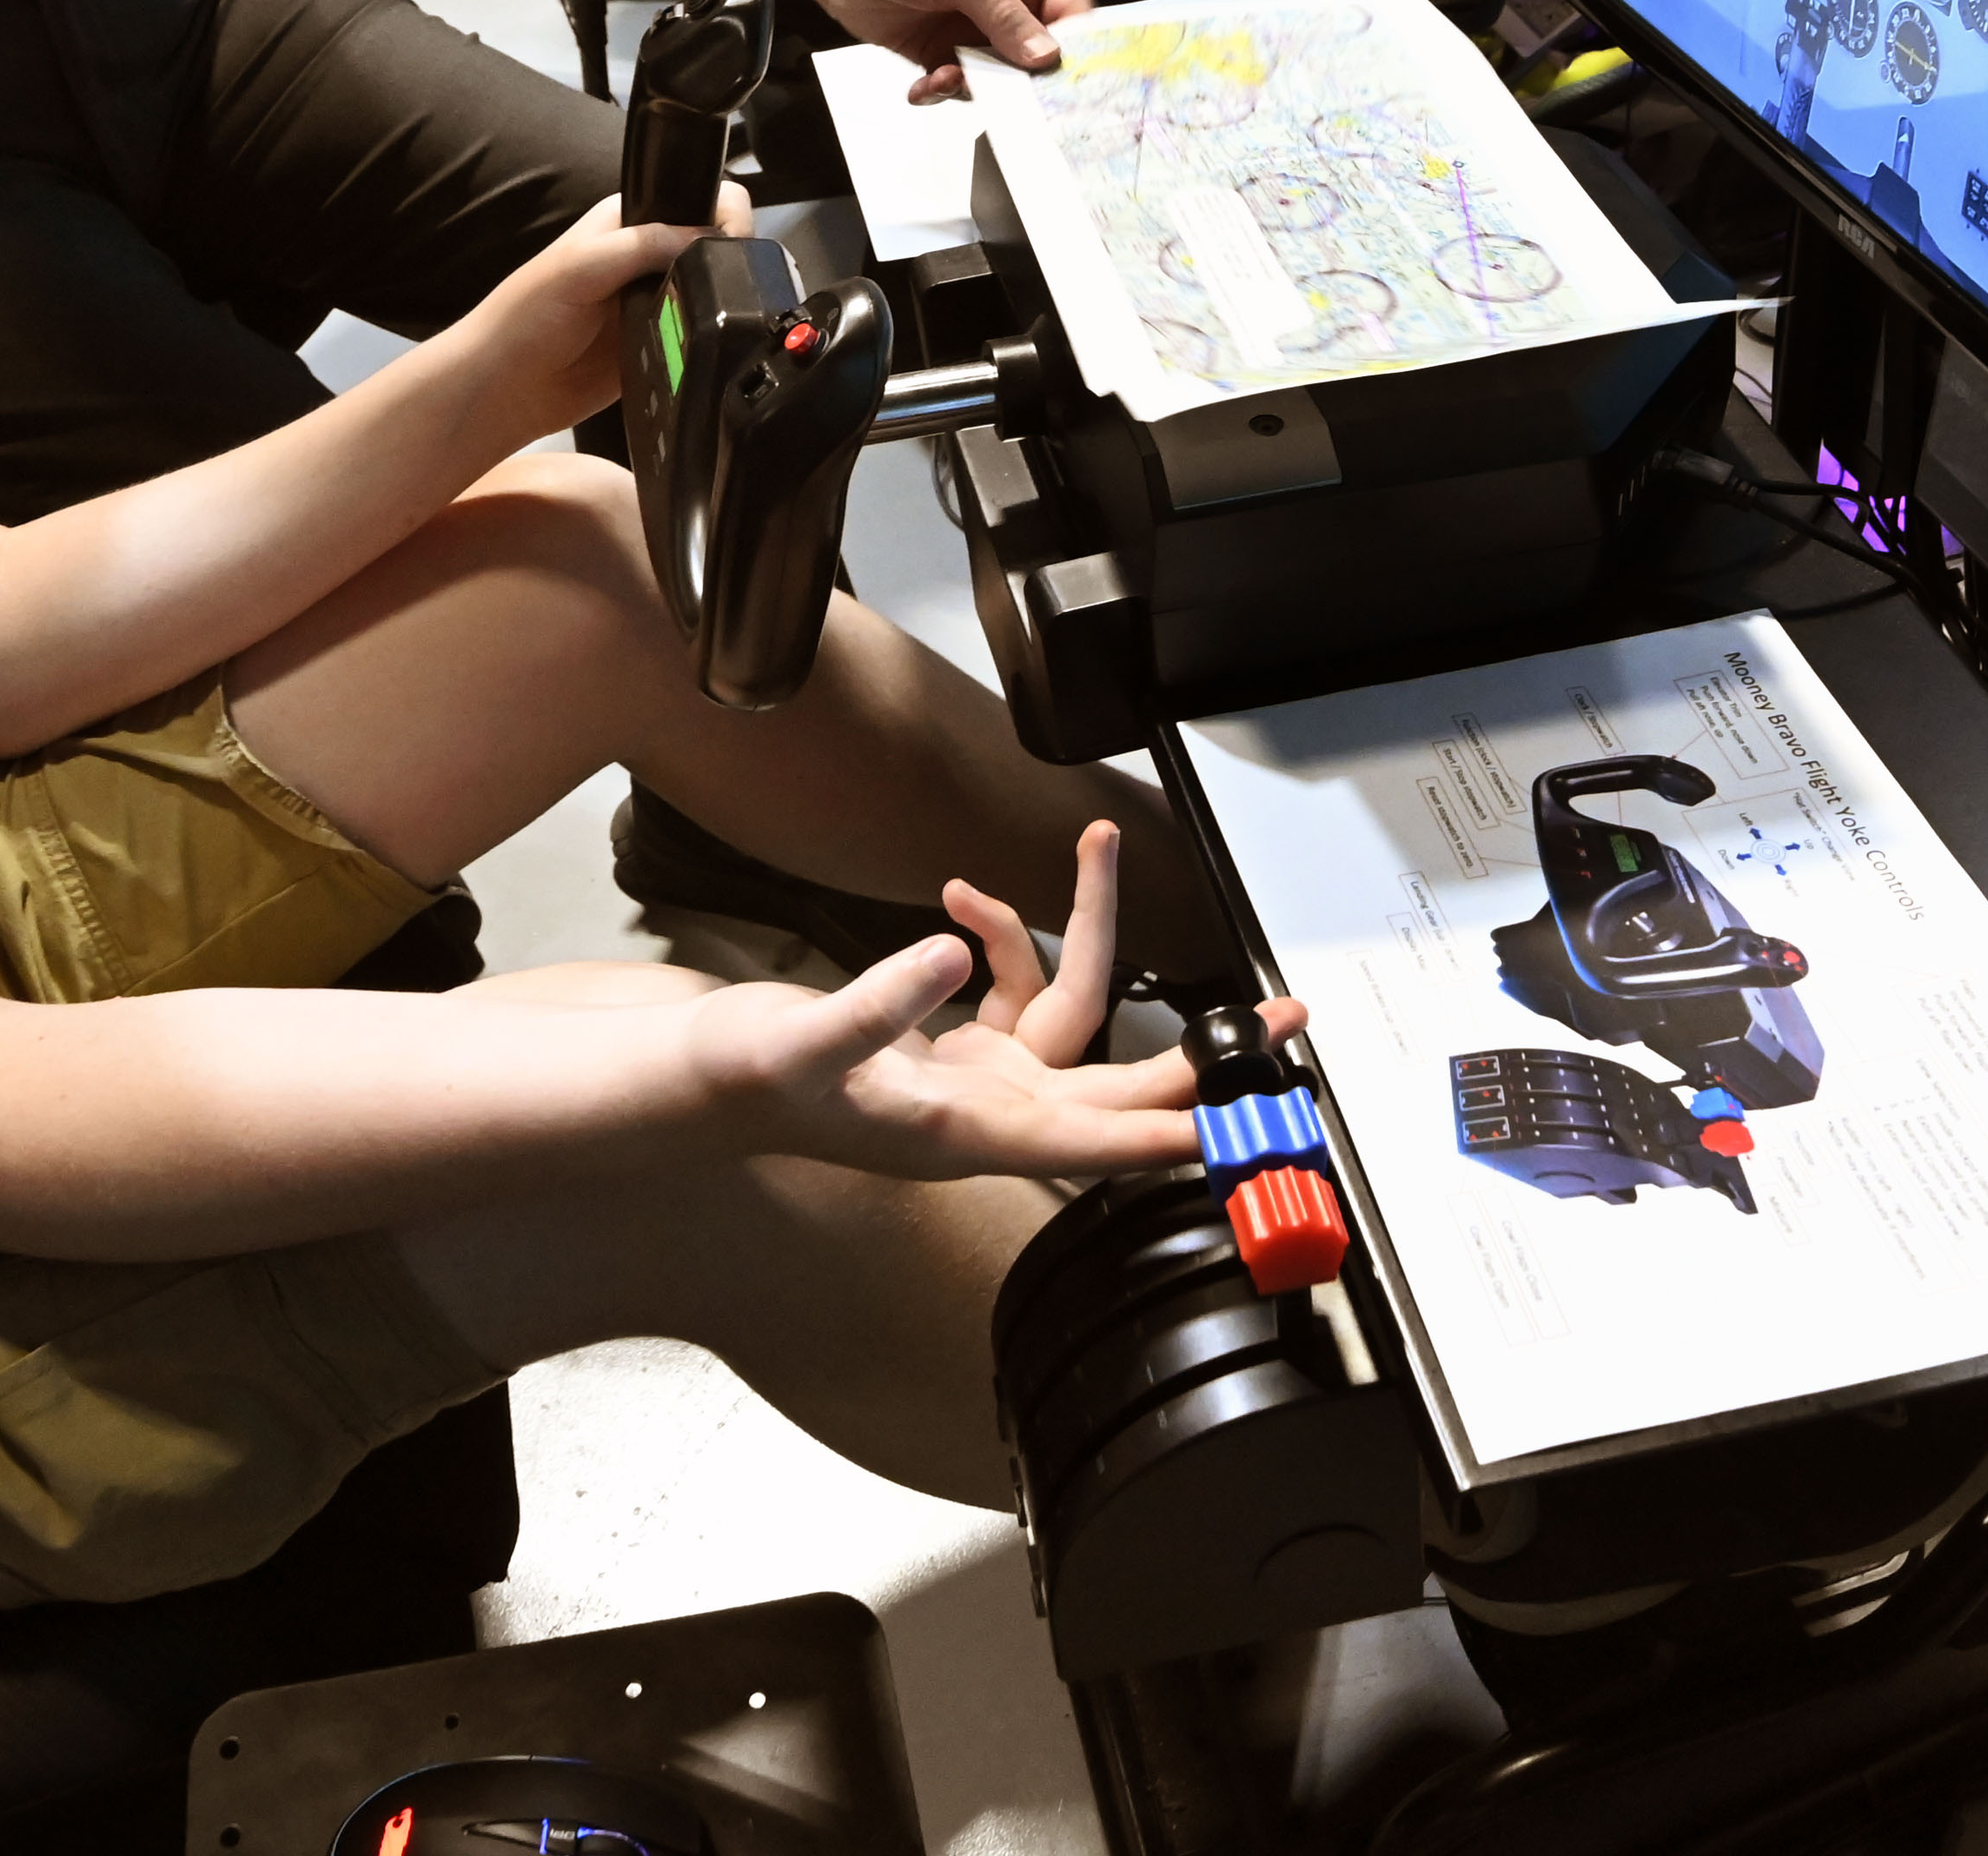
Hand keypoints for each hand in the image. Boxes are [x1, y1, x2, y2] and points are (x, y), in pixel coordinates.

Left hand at [445, 187, 747, 448]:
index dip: (722, 211)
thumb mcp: (578, 265)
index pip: (694, 197)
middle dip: (730, 257)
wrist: (506, 388)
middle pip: (714, 242)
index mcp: (629, 221)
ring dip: (722, 301)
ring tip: (722, 314)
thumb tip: (706, 237)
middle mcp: (648, 256)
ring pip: (713, 289)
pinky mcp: (662, 343)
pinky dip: (710, 338)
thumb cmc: (523, 317)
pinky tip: (710, 343)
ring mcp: (657, 301)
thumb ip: (641, 245)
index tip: (734, 240)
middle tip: (730, 283)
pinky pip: (701, 334)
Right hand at [697, 823, 1307, 1181]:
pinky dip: (1000, 934)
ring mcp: (979, 1080)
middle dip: (1203, 1052)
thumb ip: (884, 1001)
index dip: (1167, 1137)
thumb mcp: (809, 1041)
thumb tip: (953, 955)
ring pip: (1074, 1010)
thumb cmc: (751, 1079)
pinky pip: (1013, 985)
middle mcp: (992, 1114)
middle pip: (1123, 1082)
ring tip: (1095, 845)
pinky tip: (960, 897)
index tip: (1238, 1132)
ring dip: (1085, 928)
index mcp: (967, 1133)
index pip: (1089, 1142)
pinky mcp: (957, 1046)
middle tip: (1284, 1022)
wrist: (703, 1077)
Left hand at [803, 0, 1094, 99]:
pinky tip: (923, 86)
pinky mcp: (940, 53)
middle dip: (1024, 80)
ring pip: (998, 78)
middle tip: (1011, 100)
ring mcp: (972, 30)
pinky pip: (958, 87)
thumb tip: (1045, 56)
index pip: (1072, 13)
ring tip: (946, 78)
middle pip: (1039, 55)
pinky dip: (943, 93)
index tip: (1074, 83)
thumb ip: (1002, 13)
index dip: (1079, 48)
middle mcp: (1004, 4)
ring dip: (976, 88)